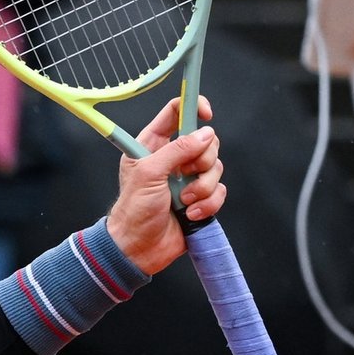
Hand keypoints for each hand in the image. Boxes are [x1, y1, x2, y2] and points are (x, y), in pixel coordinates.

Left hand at [106, 95, 223, 273]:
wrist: (139, 248)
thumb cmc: (133, 210)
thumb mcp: (149, 173)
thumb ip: (177, 150)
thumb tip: (205, 134)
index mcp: (153, 144)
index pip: (176, 112)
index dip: (194, 106)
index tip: (206, 114)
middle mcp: (172, 158)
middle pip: (206, 141)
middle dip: (202, 160)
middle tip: (185, 174)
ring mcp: (188, 178)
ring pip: (216, 167)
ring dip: (202, 187)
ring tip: (183, 201)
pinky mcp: (200, 198)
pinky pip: (219, 191)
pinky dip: (208, 204)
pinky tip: (189, 214)